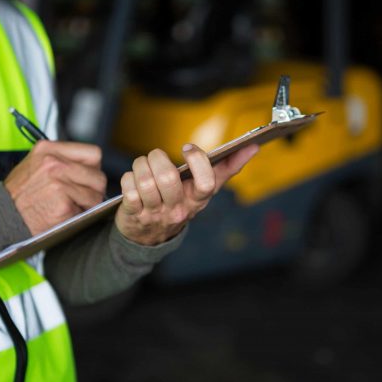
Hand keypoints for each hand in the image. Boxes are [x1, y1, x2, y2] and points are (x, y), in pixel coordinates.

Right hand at [5, 141, 106, 234]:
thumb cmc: (18, 194)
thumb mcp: (36, 165)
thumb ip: (62, 161)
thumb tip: (91, 169)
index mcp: (48, 149)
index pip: (93, 154)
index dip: (94, 169)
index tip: (87, 178)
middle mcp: (54, 163)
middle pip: (98, 176)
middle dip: (94, 190)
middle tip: (81, 198)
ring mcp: (58, 183)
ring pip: (95, 195)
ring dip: (87, 205)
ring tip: (71, 207)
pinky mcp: (62, 204)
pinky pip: (86, 211)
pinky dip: (79, 217)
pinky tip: (64, 215)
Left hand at [115, 143, 258, 245]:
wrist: (149, 235)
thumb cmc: (180, 202)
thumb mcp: (203, 190)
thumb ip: (227, 168)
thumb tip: (253, 146)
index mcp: (198, 200)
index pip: (206, 184)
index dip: (197, 161)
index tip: (187, 148)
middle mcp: (179, 209)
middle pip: (168, 179)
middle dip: (157, 158)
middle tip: (156, 156)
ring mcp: (156, 214)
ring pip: (145, 181)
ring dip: (140, 165)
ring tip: (143, 165)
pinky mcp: (134, 215)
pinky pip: (128, 189)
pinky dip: (128, 178)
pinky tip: (133, 180)